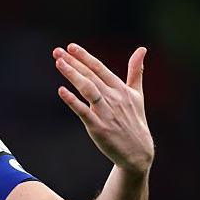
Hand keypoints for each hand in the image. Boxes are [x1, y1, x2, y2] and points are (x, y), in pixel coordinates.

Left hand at [53, 43, 153, 174]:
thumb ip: (136, 72)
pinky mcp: (99, 127)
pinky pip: (83, 112)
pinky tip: (61, 91)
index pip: (99, 68)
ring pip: (87, 89)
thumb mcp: (138, 94)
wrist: (138, 152)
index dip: (85, 57)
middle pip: (90, 76)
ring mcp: (106, 112)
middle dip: (73, 62)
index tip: (70, 47)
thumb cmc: (135, 121)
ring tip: (59, 63)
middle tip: (57, 51)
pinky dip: (73, 101)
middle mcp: (114, 98)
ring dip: (72, 74)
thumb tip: (142, 49)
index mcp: (121, 89)